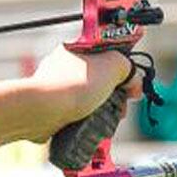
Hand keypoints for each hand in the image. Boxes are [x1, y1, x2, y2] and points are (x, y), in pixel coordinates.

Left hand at [26, 44, 143, 135]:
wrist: (43, 111)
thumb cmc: (73, 85)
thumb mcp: (113, 65)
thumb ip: (128, 66)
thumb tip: (133, 81)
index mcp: (78, 49)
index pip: (108, 57)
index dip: (124, 73)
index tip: (132, 88)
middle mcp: (65, 66)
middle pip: (101, 80)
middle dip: (116, 96)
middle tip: (121, 108)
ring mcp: (57, 88)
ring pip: (90, 99)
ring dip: (104, 111)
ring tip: (106, 120)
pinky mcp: (52, 108)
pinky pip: (77, 114)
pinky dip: (87, 122)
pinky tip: (92, 127)